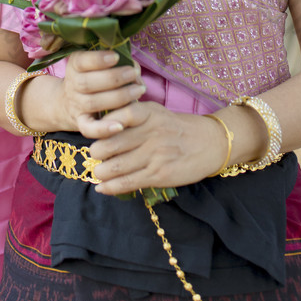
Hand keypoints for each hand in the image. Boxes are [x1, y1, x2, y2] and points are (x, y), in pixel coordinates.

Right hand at [55, 50, 145, 135]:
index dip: (98, 59)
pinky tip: (120, 126)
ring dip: (118, 97)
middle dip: (113, 77)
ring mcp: (76, 105)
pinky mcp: (81, 123)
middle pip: (87, 83)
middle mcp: (72, 85)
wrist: (68, 102)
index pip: (81, 62)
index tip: (116, 56)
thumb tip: (135, 70)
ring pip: (92, 102)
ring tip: (138, 90)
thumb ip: (117, 63)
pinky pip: (89, 129)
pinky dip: (103, 129)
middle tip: (133, 73)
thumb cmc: (94, 77)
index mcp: (74, 66)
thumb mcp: (98, 65)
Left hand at [88, 102, 225, 194]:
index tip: (90, 131)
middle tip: (93, 157)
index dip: (100, 125)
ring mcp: (155, 154)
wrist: (209, 143)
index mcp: (148, 113)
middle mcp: (151, 132)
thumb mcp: (155, 112)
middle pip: (111, 144)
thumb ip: (131, 114)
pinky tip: (103, 188)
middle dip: (96, 153)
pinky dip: (111, 187)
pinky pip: (129, 183)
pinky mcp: (160, 174)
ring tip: (97, 173)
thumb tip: (101, 123)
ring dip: (101, 173)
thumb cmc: (175, 127)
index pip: (119, 115)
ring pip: (117, 166)